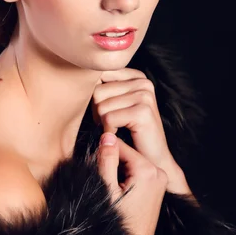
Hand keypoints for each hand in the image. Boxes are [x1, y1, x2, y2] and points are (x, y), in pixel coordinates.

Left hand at [92, 68, 187, 192]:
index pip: (99, 75)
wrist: (153, 159)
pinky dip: (108, 131)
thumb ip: (105, 87)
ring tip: (116, 129)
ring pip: (101, 105)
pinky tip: (119, 135)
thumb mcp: (117, 104)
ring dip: (103, 123)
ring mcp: (144, 96)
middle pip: (97, 91)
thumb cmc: (130, 133)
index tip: (109, 110)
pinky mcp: (143, 112)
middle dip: (98, 112)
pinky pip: (108, 118)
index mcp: (137, 76)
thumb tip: (81, 79)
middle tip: (111, 124)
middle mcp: (143, 82)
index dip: (96, 97)